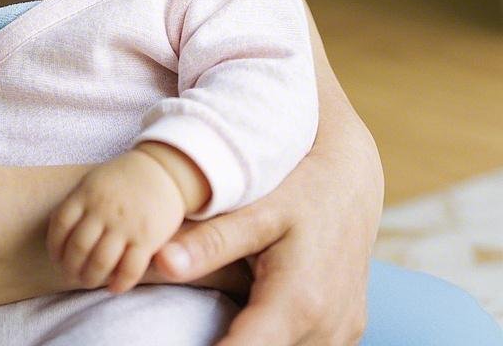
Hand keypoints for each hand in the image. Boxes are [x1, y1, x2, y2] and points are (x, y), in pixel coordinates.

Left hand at [46, 148, 186, 293]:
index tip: (56, 258)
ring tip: (89, 281)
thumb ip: (76, 205)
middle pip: (78, 247)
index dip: (55, 246)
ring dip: (91, 278)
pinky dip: (119, 283)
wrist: (162, 170)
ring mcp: (125, 224)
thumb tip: (57, 237)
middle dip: (71, 267)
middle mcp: (103, 209)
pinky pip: (129, 269)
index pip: (61, 224)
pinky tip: (114, 287)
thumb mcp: (94, 182)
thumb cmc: (122, 180)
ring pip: (100, 262)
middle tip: (71, 274)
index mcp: (87, 193)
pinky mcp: (147, 238)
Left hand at [151, 112, 380, 344]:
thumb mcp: (255, 211)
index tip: (171, 344)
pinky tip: (248, 327)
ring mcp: (341, 335)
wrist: (352, 182)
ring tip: (216, 328)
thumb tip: (160, 262)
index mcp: (298, 301)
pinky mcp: (346, 332)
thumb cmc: (299, 190)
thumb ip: (209, 241)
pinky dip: (276, 343)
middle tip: (187, 332)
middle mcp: (326, 328)